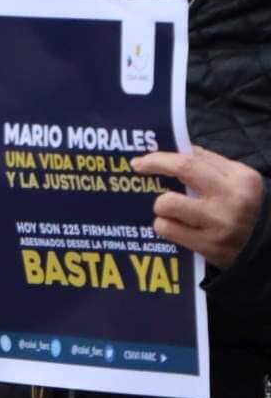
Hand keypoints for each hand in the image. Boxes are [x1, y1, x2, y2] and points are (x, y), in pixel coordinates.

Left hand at [132, 146, 265, 269]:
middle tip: (139, 166)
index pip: (193, 159)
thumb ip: (210, 163)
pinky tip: (173, 227)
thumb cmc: (243, 209)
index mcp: (242, 178)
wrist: (263, 248)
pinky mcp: (210, 246)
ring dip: (161, 206)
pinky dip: (164, 226)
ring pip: (168, 203)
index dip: (162, 156)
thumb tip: (177, 149)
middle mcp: (233, 199)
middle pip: (183, 169)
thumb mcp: (237, 182)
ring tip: (169, 210)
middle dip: (155, 164)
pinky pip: (167, 229)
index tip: (143, 158)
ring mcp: (221, 223)